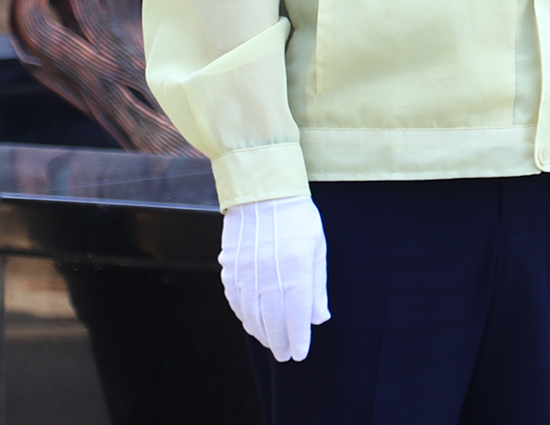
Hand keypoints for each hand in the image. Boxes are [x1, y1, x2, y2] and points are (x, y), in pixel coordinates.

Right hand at [220, 194, 328, 361]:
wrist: (262, 194)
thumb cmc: (297, 219)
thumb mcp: (316, 247)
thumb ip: (317, 285)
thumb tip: (318, 318)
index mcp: (296, 268)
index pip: (297, 314)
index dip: (298, 337)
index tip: (300, 353)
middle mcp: (269, 274)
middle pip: (273, 320)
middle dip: (280, 342)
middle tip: (285, 355)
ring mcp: (246, 273)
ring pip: (252, 315)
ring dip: (262, 334)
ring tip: (271, 343)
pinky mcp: (230, 270)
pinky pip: (236, 302)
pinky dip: (245, 317)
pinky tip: (252, 324)